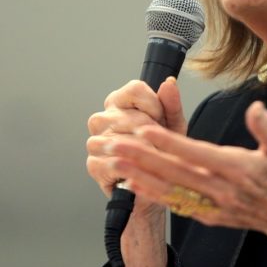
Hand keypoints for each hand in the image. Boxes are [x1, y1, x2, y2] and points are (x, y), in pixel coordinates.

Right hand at [86, 77, 187, 214]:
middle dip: (152, 134)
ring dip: (141, 153)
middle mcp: (104, 118)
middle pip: (130, 116)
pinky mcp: (94, 164)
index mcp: (120, 102)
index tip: (161, 119)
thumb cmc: (162, 151)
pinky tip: (140, 170)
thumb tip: (169, 82)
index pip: (134, 90)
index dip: (154, 105)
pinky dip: (130, 168)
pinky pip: (112, 162)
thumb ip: (171, 104)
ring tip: (152, 159)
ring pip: (119, 140)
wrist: (155, 184)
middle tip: (161, 146)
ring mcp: (96, 141)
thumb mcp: (173, 126)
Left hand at [108, 101, 266, 266]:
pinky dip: (155, 195)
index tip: (145, 130)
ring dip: (140, 177)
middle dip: (142, 158)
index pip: (197, 153)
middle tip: (114, 145)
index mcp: (239, 169)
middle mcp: (222, 190)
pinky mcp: (211, 216)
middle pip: (175, 172)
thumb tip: (255, 108)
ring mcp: (215, 206)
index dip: (170, 142)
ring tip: (115, 164)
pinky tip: (135, 185)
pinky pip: (177, 205)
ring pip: (171, 191)